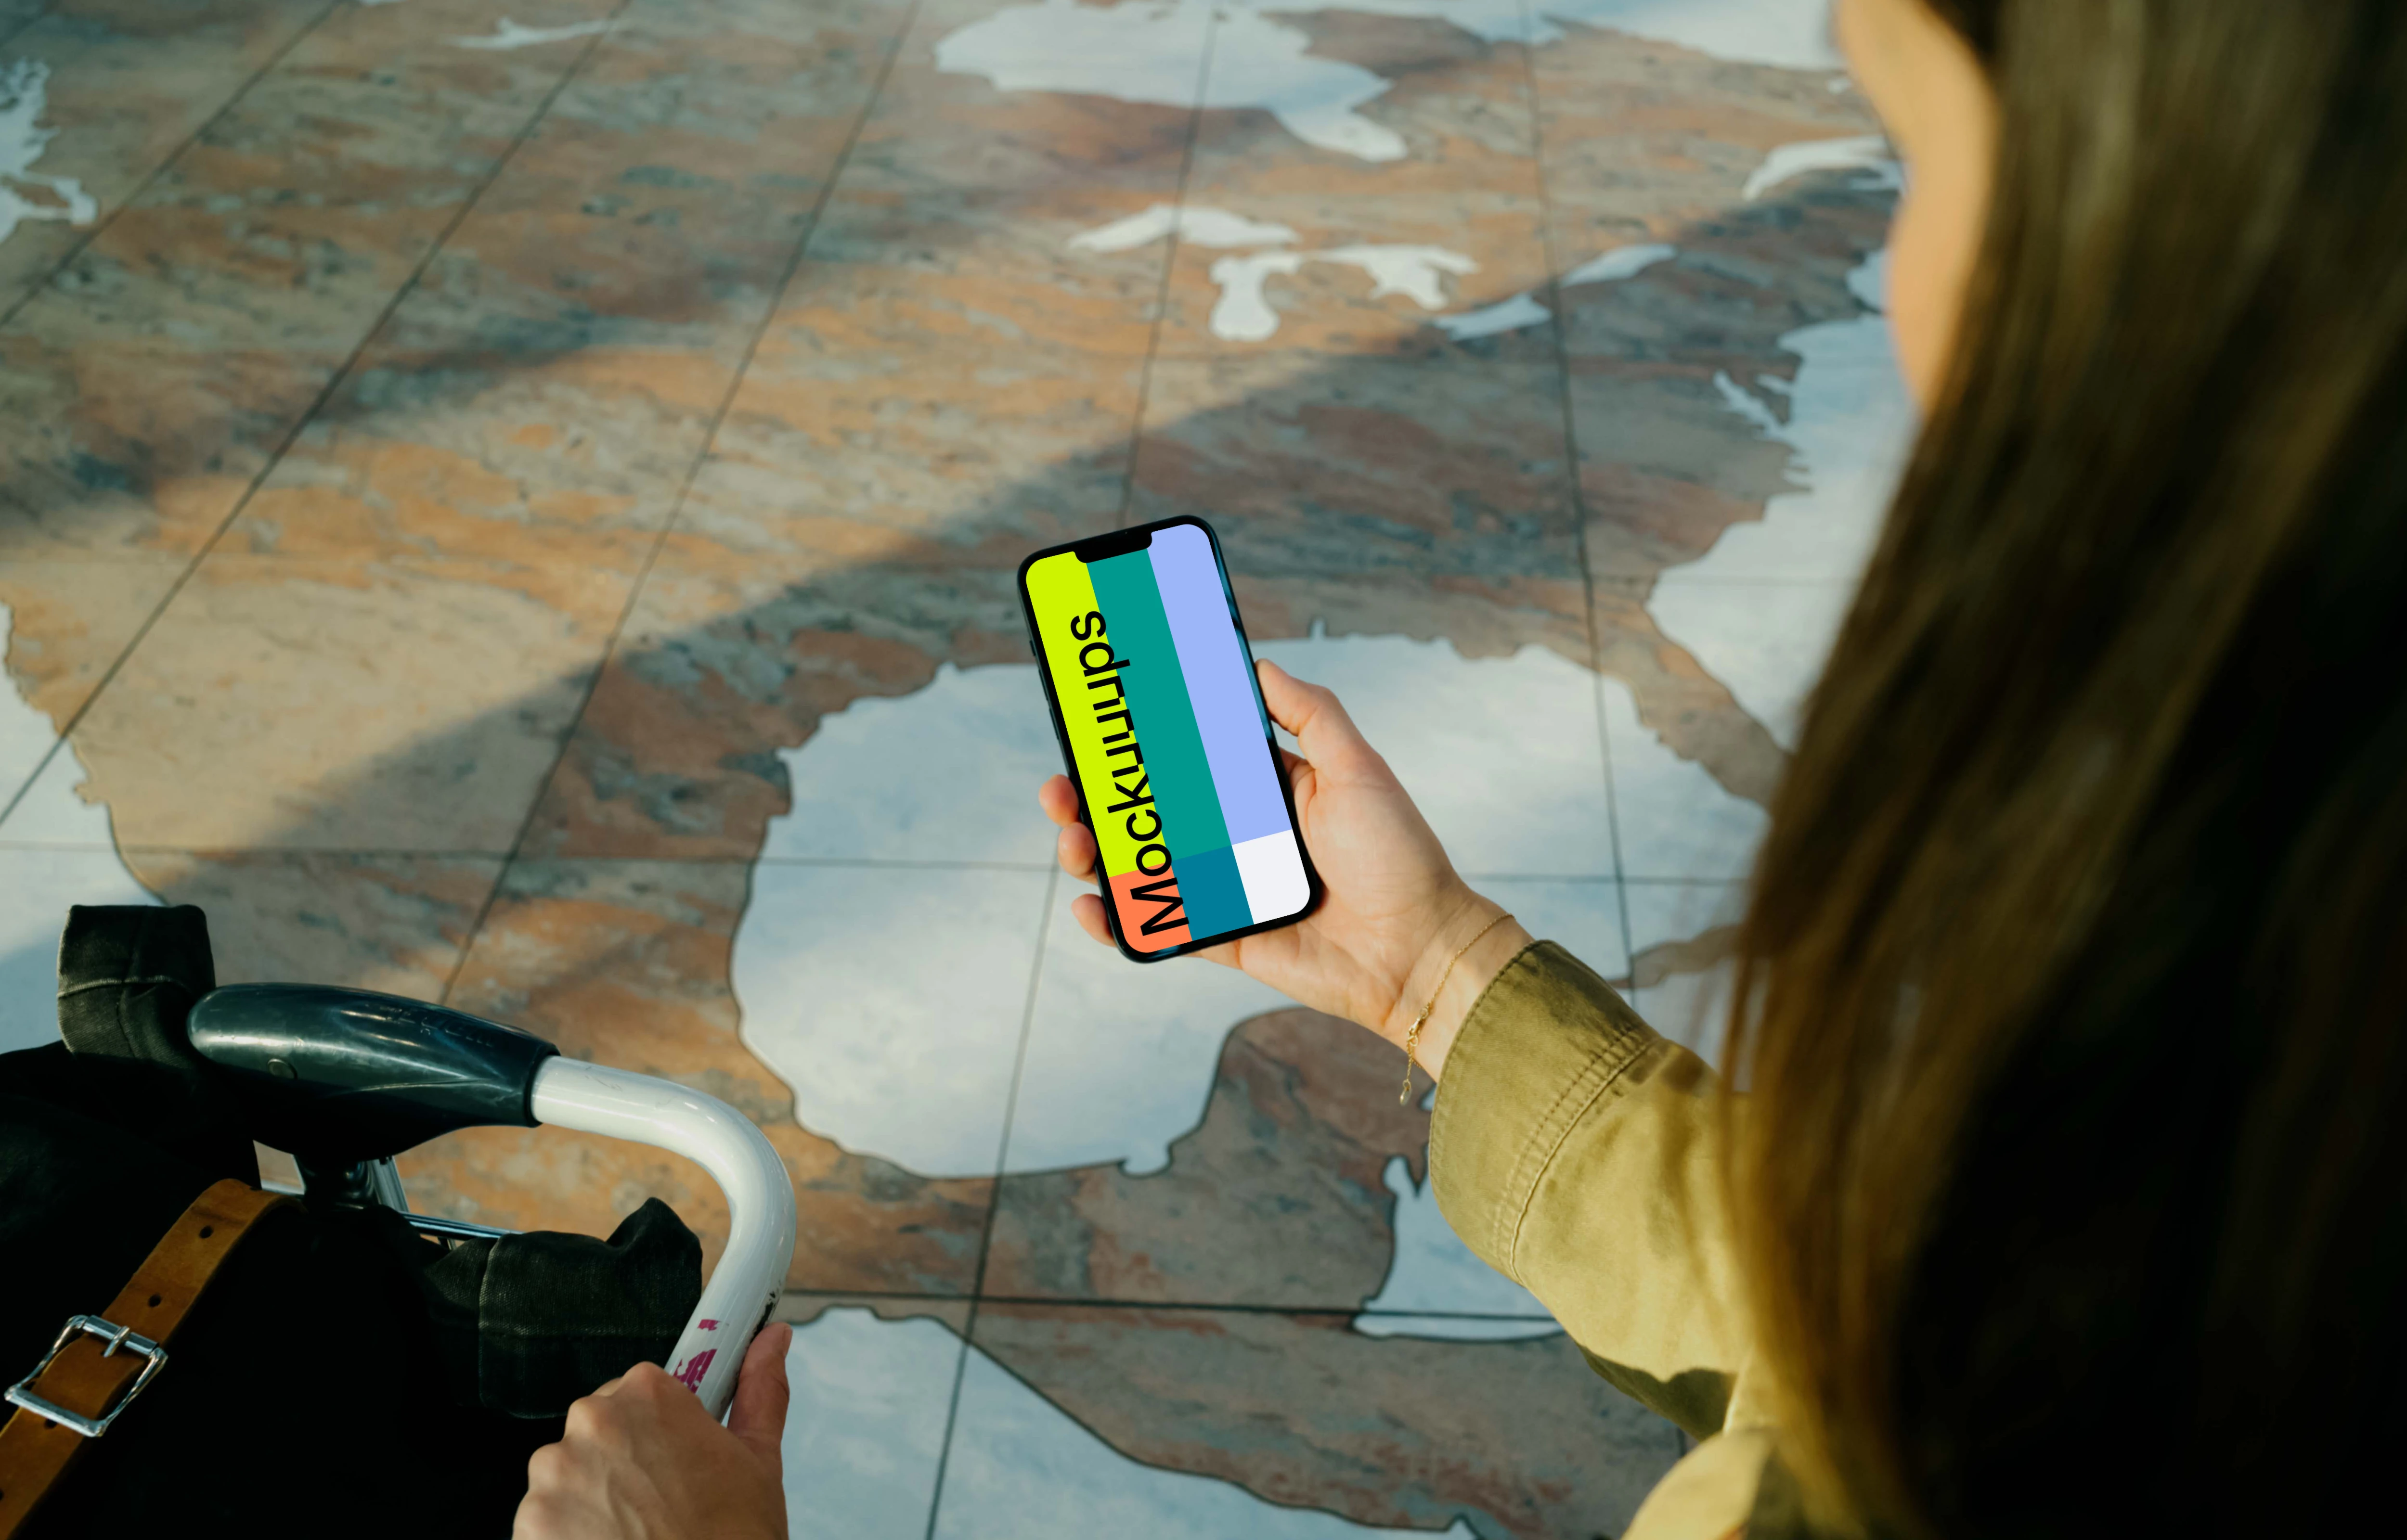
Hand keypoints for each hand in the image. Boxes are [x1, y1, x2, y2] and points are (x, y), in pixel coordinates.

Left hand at [514, 1323, 791, 1539]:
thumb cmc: (733, 1539)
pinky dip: (568, 1536)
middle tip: (660, 1504)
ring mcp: (554, 1475)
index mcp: (647, 1396)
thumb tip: (772, 1339)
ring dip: (592, 1498)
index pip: (640, 1390)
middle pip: (600, 1430)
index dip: (660, 1429)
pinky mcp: (528, 1523)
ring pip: (568, 1475)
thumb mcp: (759, 1462)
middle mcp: (591, 1423)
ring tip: (634, 1533)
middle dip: (623, 1462)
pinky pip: (545, 1519)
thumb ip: (761, 1390)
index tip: (673, 1459)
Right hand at [1040, 659, 1530, 1079]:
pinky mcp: (1227, 938)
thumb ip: (1311, 713)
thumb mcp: (1358, 769)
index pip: (1189, 757)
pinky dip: (1120, 919)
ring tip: (1072, 840)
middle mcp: (1240, 837)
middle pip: (1152, 812)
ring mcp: (1229, 888)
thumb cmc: (1398, 857)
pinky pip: (1162, 928)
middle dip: (1100, 798)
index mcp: (1267, 791)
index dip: (1142, 743)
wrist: (1420, 950)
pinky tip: (1091, 904)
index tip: (1101, 722)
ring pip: (1145, 867)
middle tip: (1063, 784)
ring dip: (1098, 852)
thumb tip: (1259, 663)